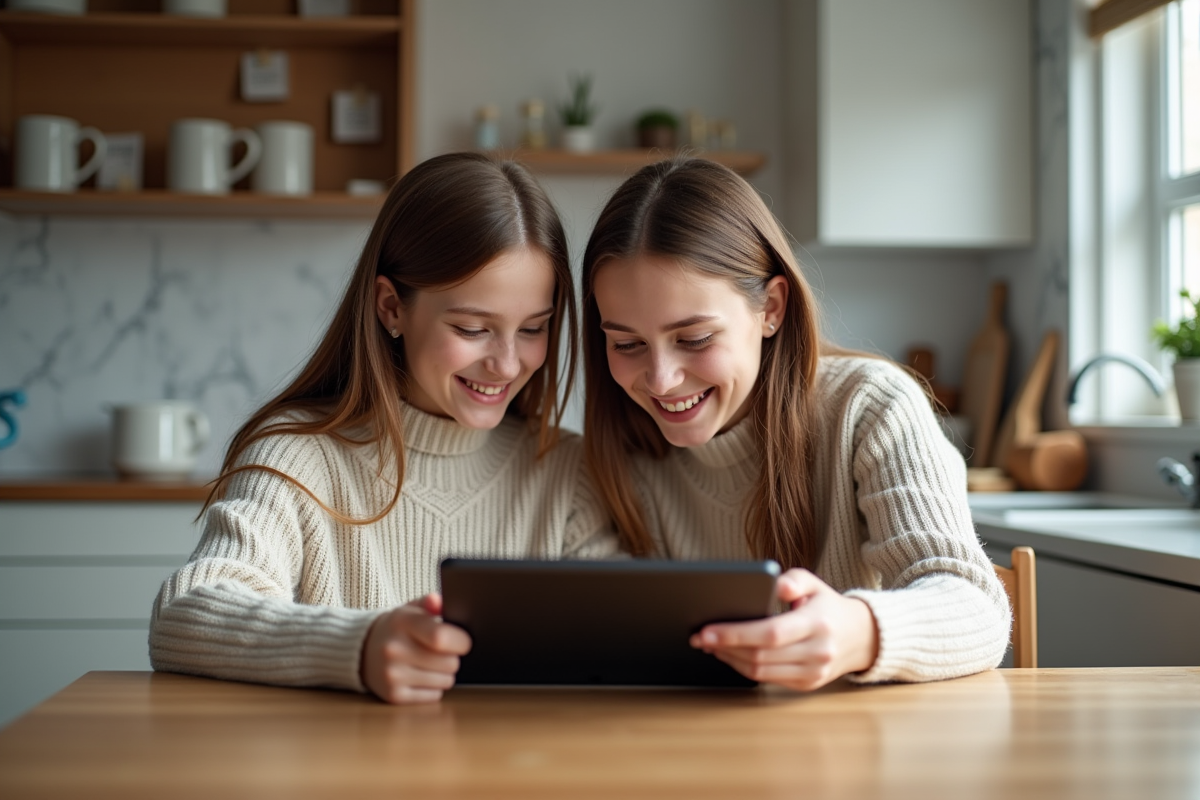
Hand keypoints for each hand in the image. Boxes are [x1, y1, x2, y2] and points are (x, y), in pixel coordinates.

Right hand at [360, 593, 471, 703]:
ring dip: (444, 673)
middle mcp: (394, 649)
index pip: (441, 637)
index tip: (462, 641)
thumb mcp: (410, 609)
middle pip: (450, 662)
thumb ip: (429, 603)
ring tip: (429, 663)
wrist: (362, 651)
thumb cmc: (395, 629)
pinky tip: (420, 676)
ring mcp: (393, 675)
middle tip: (441, 652)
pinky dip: (433, 688)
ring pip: (446, 681)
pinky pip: (434, 696)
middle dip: (452, 657)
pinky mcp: (394, 695)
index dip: (460, 641)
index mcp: (402, 622)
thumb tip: (438, 601)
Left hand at [689, 569, 878, 690]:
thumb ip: (793, 580)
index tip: (707, 630)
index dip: (735, 634)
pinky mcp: (806, 685)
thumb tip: (775, 583)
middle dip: (724, 646)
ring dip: (730, 659)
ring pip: (760, 672)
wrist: (860, 637)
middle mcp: (817, 652)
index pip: (769, 633)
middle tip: (700, 636)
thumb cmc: (827, 606)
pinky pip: (768, 679)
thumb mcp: (814, 583)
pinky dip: (744, 668)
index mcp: (817, 624)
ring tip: (710, 644)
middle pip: (760, 655)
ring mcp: (812, 673)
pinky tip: (730, 655)